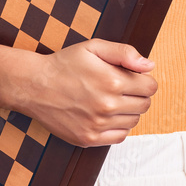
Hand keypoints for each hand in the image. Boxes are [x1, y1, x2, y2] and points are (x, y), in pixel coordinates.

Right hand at [26, 39, 157, 146]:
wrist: (34, 86)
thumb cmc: (64, 64)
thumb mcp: (94, 47)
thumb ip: (125, 53)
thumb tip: (149, 66)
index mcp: (113, 81)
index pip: (151, 87)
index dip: (144, 80)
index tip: (133, 78)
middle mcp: (107, 105)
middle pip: (145, 105)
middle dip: (138, 95)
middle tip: (121, 88)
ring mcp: (98, 124)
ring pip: (134, 121)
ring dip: (128, 111)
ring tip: (111, 100)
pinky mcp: (88, 138)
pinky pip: (120, 136)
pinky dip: (118, 127)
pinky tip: (106, 115)